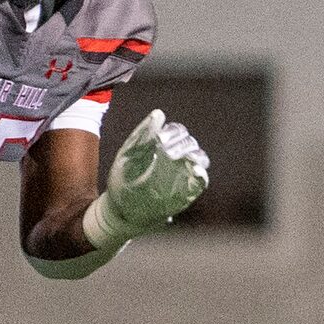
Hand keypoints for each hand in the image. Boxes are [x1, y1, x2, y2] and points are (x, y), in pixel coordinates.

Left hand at [97, 108, 210, 238]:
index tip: (161, 140)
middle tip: (168, 152)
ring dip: (195, 156)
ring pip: (200, 158)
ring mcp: (184, 174)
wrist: (121, 211)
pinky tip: (195, 171)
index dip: (173, 132)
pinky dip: (201, 175)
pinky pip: (201, 180)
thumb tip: (159, 113)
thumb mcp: (129, 155)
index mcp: (162, 145)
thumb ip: (143, 134)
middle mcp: (176, 157)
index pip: (177, 131)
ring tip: (185, 160)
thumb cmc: (124, 179)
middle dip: (181, 145)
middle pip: (189, 143)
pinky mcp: (188, 191)